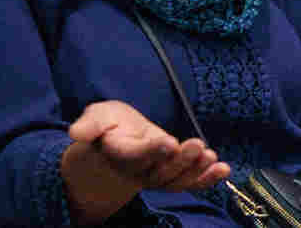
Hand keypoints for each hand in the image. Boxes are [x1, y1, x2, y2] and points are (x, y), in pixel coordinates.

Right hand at [63, 101, 228, 222]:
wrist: (114, 140)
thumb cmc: (108, 125)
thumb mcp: (97, 116)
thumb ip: (90, 124)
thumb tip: (77, 132)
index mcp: (119, 154)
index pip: (135, 156)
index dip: (152, 151)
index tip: (168, 142)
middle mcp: (138, 169)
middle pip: (160, 171)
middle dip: (180, 160)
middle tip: (197, 146)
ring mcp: (156, 175)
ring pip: (176, 179)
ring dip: (195, 171)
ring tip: (211, 157)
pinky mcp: (172, 174)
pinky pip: (189, 182)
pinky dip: (206, 179)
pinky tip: (224, 170)